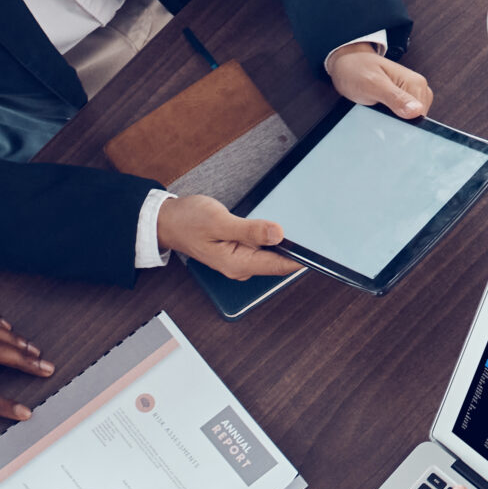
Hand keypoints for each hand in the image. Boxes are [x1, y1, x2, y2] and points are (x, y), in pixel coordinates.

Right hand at [157, 193, 301, 279]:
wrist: (168, 222)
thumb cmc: (188, 221)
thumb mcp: (219, 221)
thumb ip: (250, 230)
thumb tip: (277, 234)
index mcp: (238, 264)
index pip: (279, 265)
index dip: (301, 259)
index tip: (320, 251)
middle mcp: (241, 267)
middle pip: (277, 261)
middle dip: (294, 248)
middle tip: (311, 230)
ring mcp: (240, 260)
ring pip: (270, 253)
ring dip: (282, 241)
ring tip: (297, 227)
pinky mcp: (238, 251)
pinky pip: (261, 248)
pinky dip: (270, 238)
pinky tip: (274, 227)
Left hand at [327, 43, 433, 119]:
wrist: (348, 64)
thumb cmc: (356, 70)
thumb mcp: (373, 85)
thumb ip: (395, 98)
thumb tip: (416, 111)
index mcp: (416, 83)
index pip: (420, 117)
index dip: (404, 124)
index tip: (386, 119)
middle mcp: (418, 88)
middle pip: (416, 120)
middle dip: (397, 122)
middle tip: (378, 109)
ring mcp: (412, 94)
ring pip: (409, 120)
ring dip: (393, 120)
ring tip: (378, 107)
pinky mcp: (404, 99)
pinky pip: (402, 117)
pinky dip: (390, 118)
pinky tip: (380, 109)